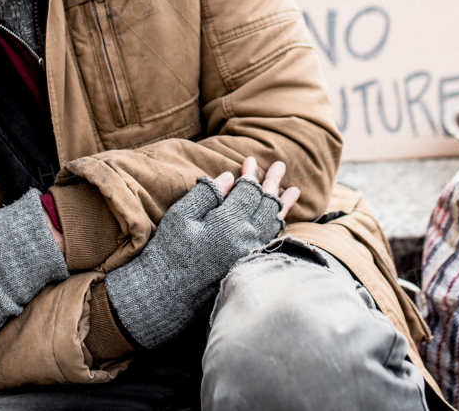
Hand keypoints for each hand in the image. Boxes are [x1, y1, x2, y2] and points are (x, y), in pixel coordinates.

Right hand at [104, 156, 299, 347]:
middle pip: (266, 204)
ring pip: (272, 224)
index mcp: (227, 224)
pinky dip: (277, 226)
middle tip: (279, 165)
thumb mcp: (180, 217)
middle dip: (272, 183)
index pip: (248, 191)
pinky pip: (269, 242)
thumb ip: (206, 194)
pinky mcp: (247, 268)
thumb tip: (228, 176)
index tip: (249, 160)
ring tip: (293, 190)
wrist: (165, 298)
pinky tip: (279, 220)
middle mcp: (245, 240)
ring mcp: (249, 255)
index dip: (250, 174)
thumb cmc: (168, 253)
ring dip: (282, 204)